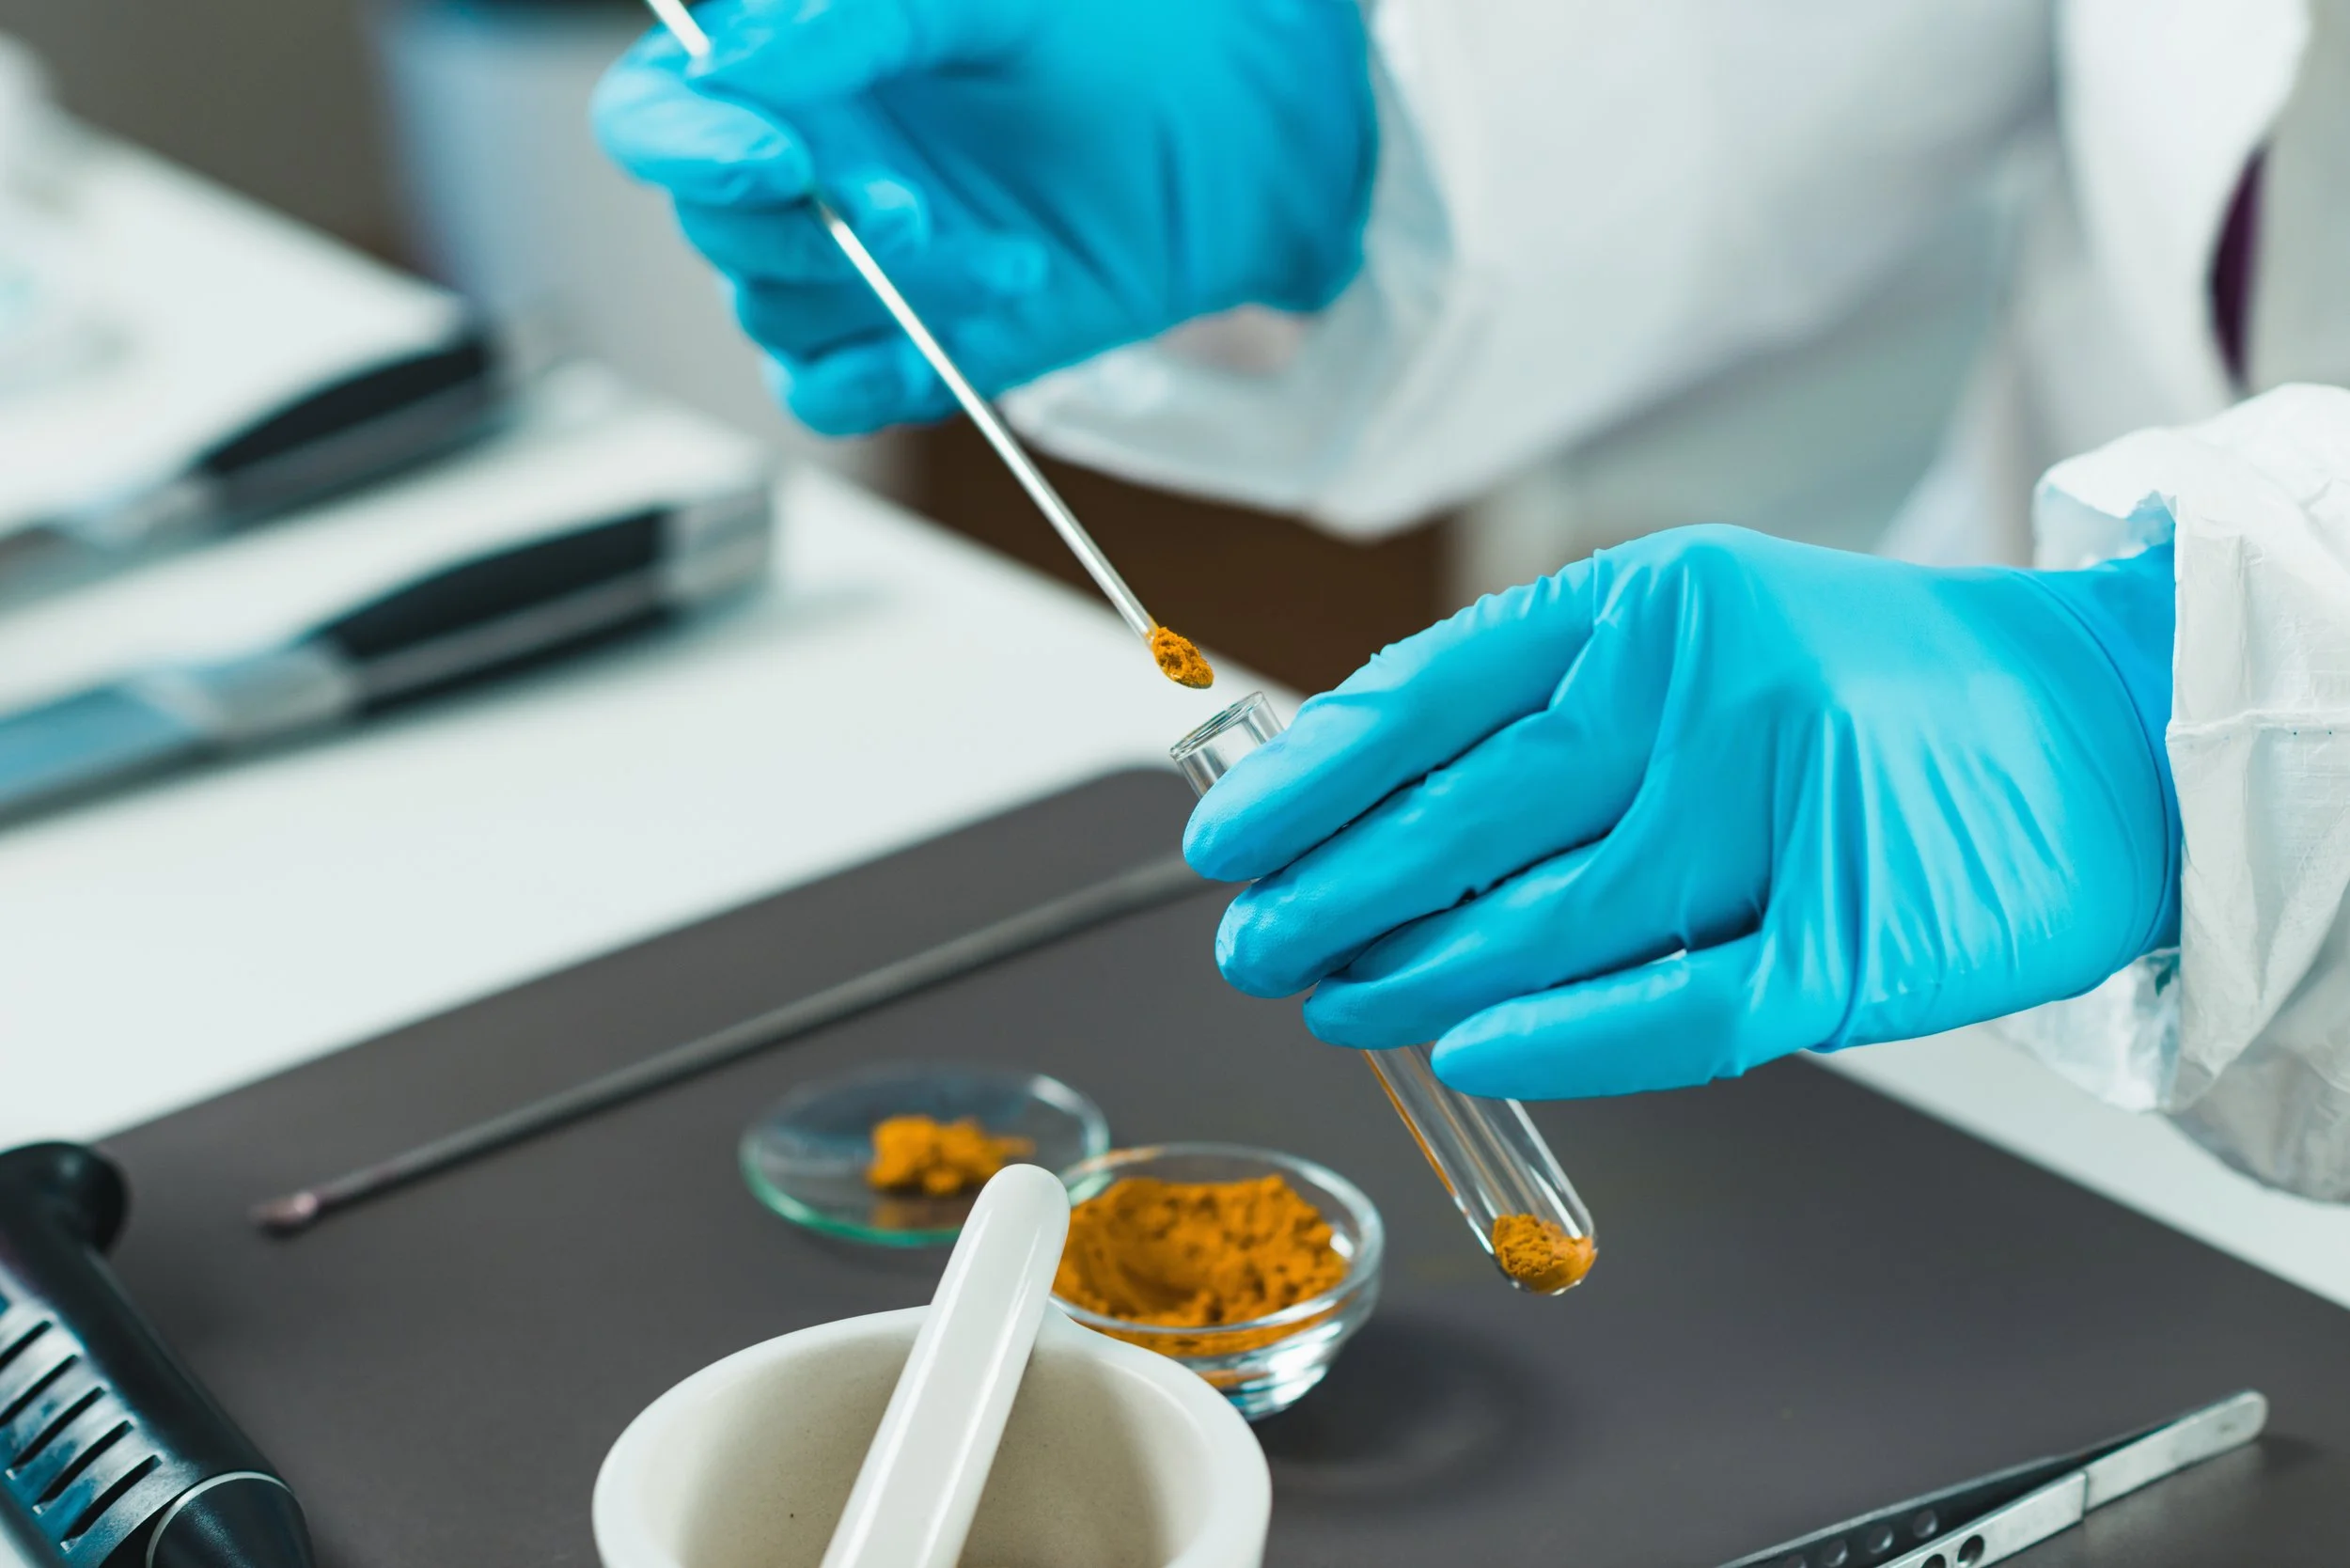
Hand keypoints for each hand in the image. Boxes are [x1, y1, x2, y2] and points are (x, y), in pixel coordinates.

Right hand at [592, 0, 1374, 435]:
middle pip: (717, 230)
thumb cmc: (1112, 33)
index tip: (781, 161)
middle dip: (816, 233)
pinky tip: (949, 342)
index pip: (658, 115)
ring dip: (891, 297)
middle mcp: (800, 168)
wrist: (1232, 136)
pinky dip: (868, 383)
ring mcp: (849, 265)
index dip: (693, 146)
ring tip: (1009, 258)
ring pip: (783, 316)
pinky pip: (826, 396)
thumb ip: (860, 17)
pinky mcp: (905, 345)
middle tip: (919, 212)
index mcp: (788, 66)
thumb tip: (747, 64)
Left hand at [1184, 526, 2180, 1098]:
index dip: (1310, 776)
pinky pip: (1667, 1009)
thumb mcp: (1700, 633)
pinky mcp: (1848, 944)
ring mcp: (1782, 816)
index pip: (1429, 695)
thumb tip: (1357, 789)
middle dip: (1330, 894)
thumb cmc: (1879, 688)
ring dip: (1411, 976)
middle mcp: (1707, 694)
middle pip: (1463, 818)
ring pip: (1541, 922)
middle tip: (1254, 943)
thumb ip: (1545, 702)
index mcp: (1654, 604)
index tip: (1229, 833)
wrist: (2109, 733)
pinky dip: (1556, 1038)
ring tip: (1333, 1000)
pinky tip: (1465, 1049)